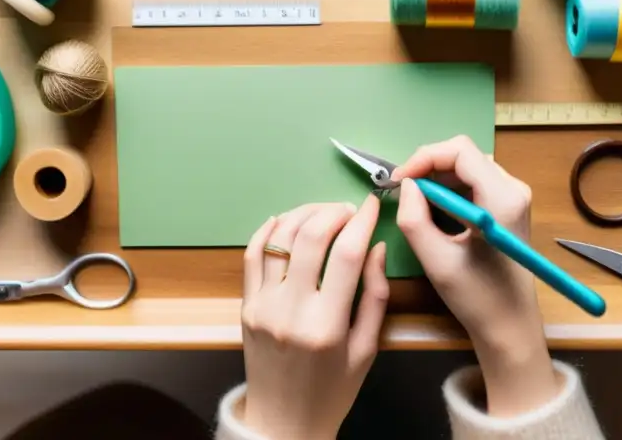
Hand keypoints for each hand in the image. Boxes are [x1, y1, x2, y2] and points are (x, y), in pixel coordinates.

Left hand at [240, 197, 388, 439]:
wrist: (283, 423)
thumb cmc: (333, 391)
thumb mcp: (367, 350)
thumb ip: (375, 296)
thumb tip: (375, 246)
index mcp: (328, 326)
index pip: (347, 255)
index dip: (361, 221)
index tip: (371, 203)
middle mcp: (291, 311)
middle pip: (310, 237)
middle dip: (332, 211)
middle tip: (348, 210)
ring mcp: (263, 306)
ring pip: (279, 239)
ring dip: (303, 214)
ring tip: (322, 212)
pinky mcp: (245, 306)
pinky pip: (251, 255)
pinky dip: (267, 230)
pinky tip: (284, 220)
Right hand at [394, 136, 560, 417]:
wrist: (510, 326)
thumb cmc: (477, 297)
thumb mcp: (437, 261)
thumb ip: (414, 219)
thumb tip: (406, 186)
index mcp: (502, 197)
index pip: (459, 151)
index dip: (424, 158)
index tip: (399, 181)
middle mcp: (513, 188)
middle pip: (463, 155)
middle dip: (428, 167)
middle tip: (402, 191)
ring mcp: (513, 196)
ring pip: (466, 166)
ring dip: (437, 177)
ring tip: (414, 200)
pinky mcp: (507, 205)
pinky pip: (473, 181)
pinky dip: (448, 188)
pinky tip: (432, 209)